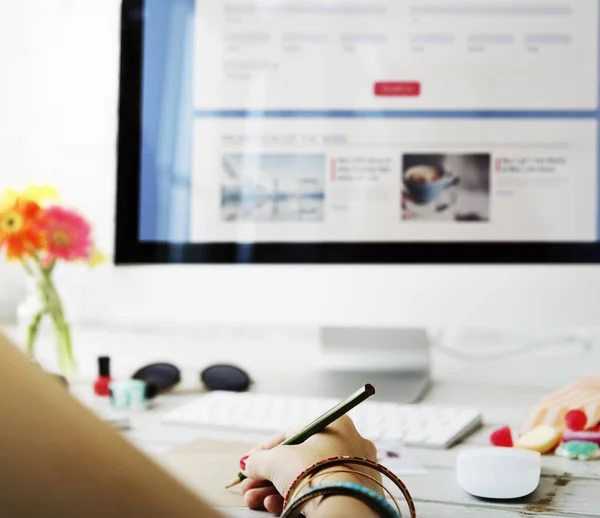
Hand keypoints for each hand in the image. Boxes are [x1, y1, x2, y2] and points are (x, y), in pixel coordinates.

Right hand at [240, 415, 380, 514]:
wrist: (341, 506)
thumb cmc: (312, 472)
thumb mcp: (276, 460)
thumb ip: (259, 460)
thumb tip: (249, 464)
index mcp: (335, 424)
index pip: (293, 433)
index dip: (265, 449)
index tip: (250, 462)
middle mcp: (349, 442)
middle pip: (297, 459)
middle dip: (267, 475)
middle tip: (248, 486)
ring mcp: (353, 469)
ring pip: (305, 477)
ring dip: (273, 490)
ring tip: (253, 500)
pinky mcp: (352, 492)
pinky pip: (318, 491)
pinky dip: (294, 498)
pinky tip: (272, 505)